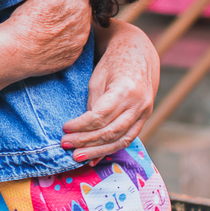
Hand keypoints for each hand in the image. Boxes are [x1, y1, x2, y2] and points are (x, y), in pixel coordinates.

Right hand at [3, 0, 91, 77]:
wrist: (17, 51)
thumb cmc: (28, 20)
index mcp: (81, 4)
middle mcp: (85, 24)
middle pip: (83, 7)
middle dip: (72, 4)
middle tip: (50, 8)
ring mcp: (80, 42)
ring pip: (80, 25)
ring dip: (71, 22)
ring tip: (50, 23)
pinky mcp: (73, 57)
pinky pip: (74, 43)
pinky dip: (67, 39)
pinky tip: (51, 37)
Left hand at [60, 20, 158, 162]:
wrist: (138, 53)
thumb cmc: (113, 62)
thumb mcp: (98, 78)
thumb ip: (93, 104)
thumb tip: (82, 130)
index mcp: (125, 90)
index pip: (100, 116)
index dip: (81, 126)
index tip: (65, 129)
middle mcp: (139, 104)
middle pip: (110, 132)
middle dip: (86, 142)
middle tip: (66, 146)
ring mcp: (145, 112)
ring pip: (120, 140)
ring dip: (97, 151)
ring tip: (77, 157)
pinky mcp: (145, 117)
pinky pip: (128, 138)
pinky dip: (110, 149)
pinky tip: (95, 157)